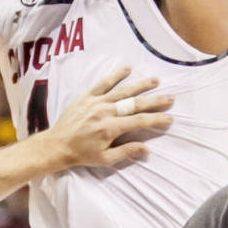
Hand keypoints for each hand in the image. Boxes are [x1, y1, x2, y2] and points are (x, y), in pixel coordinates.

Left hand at [40, 68, 173, 171]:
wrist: (57, 145)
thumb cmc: (82, 154)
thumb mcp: (105, 159)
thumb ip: (126, 152)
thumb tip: (147, 149)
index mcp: (111, 128)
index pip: (139, 121)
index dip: (156, 119)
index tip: (170, 118)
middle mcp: (105, 112)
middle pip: (135, 104)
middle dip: (155, 101)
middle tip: (170, 98)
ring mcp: (96, 102)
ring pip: (123, 91)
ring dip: (141, 85)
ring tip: (155, 81)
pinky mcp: (87, 96)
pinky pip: (103, 83)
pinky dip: (115, 75)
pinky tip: (127, 68)